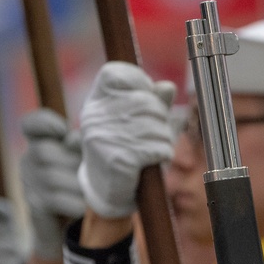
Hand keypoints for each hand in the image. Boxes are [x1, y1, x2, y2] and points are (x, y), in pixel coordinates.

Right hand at [19, 108, 84, 259]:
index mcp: (41, 143)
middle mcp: (28, 160)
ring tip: (91, 192)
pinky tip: (84, 207)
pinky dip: (73, 203)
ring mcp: (28, 183)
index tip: (63, 130)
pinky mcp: (34, 204)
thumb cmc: (78, 186)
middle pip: (44, 151)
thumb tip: (74, 139)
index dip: (44, 122)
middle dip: (72, 162)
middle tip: (89, 175)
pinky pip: (54, 200)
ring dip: (76, 185)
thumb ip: (79, 148)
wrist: (66, 226)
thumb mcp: (82, 162)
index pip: (31, 124)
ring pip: (51, 177)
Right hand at [78, 61, 174, 219]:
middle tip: (157, 131)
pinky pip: (156, 148)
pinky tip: (154, 159)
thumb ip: (151, 101)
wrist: (105, 190)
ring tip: (154, 147)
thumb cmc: (122, 149)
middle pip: (144, 101)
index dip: (139, 81)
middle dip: (159, 116)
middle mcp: (95, 117)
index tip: (147, 96)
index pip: (116, 73)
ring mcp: (104, 138)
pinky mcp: (118, 159)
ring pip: (154, 126)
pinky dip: (162, 153)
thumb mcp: (131, 120)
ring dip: (163, 138)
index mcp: (95, 102)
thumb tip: (167, 87)